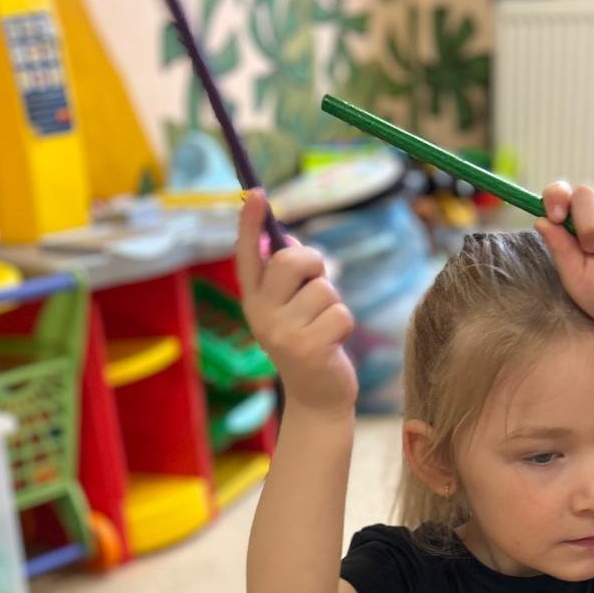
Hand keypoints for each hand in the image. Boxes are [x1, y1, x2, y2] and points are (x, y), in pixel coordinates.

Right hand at [235, 190, 357, 413]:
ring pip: (323, 288)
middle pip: (290, 260)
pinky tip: (334, 343)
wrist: (317, 399)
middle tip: (318, 281)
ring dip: (333, 303)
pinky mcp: (309, 348)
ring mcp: (283, 334)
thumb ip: (287, 275)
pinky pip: (340, 311)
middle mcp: (261, 315)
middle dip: (314, 263)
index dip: (250, 224)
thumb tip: (285, 237)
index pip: (248, 255)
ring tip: (325, 326)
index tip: (256, 193)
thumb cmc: (309, 341)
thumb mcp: (291, 307)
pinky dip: (345, 323)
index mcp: (254, 300)